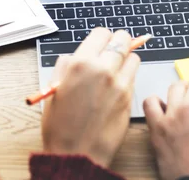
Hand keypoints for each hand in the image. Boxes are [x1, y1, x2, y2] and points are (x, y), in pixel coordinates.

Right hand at [41, 28, 139, 167]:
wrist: (77, 154)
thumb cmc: (61, 126)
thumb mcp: (54, 89)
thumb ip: (66, 66)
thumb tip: (75, 56)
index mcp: (81, 64)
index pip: (102, 33)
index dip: (101, 38)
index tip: (100, 44)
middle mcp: (103, 69)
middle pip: (122, 39)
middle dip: (118, 43)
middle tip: (112, 51)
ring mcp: (120, 83)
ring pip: (134, 56)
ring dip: (126, 59)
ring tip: (115, 70)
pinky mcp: (130, 97)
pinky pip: (134, 76)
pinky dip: (128, 76)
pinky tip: (117, 86)